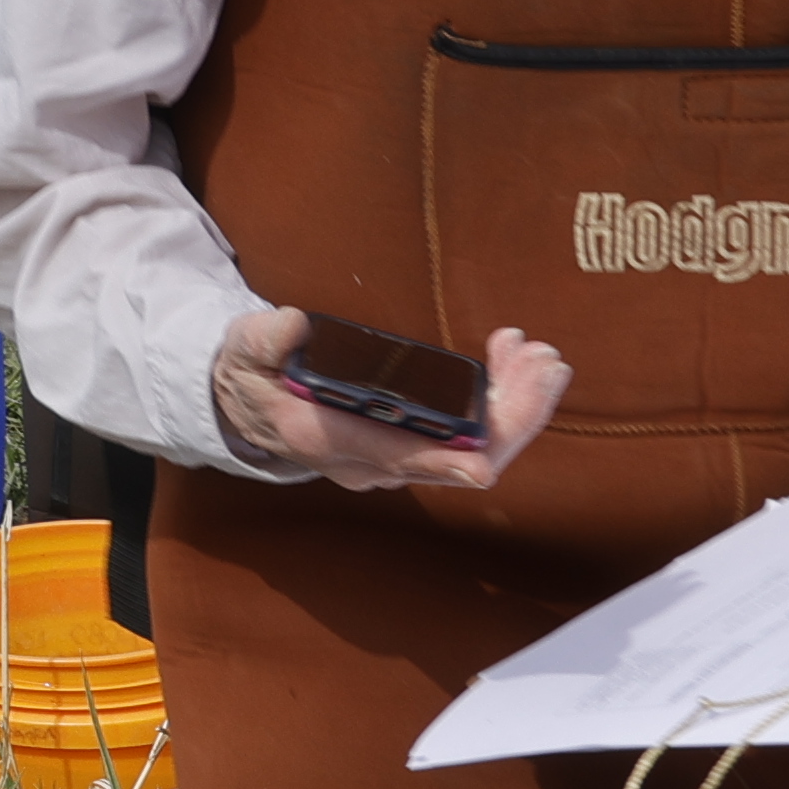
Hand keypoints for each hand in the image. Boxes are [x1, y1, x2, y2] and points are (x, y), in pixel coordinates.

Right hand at [210, 308, 570, 490]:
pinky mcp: (417, 447)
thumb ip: (263, 340)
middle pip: (461, 456)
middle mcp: (374, 462)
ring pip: (477, 448)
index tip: (483, 462)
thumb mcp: (244, 352)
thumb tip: (293, 325)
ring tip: (541, 357)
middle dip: (511, 414)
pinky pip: (472, 437)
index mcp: (329, 440)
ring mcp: (400, 459)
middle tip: (544, 363)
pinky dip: (501, 401)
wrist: (253, 405)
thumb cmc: (253, 375)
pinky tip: (516, 363)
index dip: (445, 461)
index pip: (397, 459)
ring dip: (516, 405)